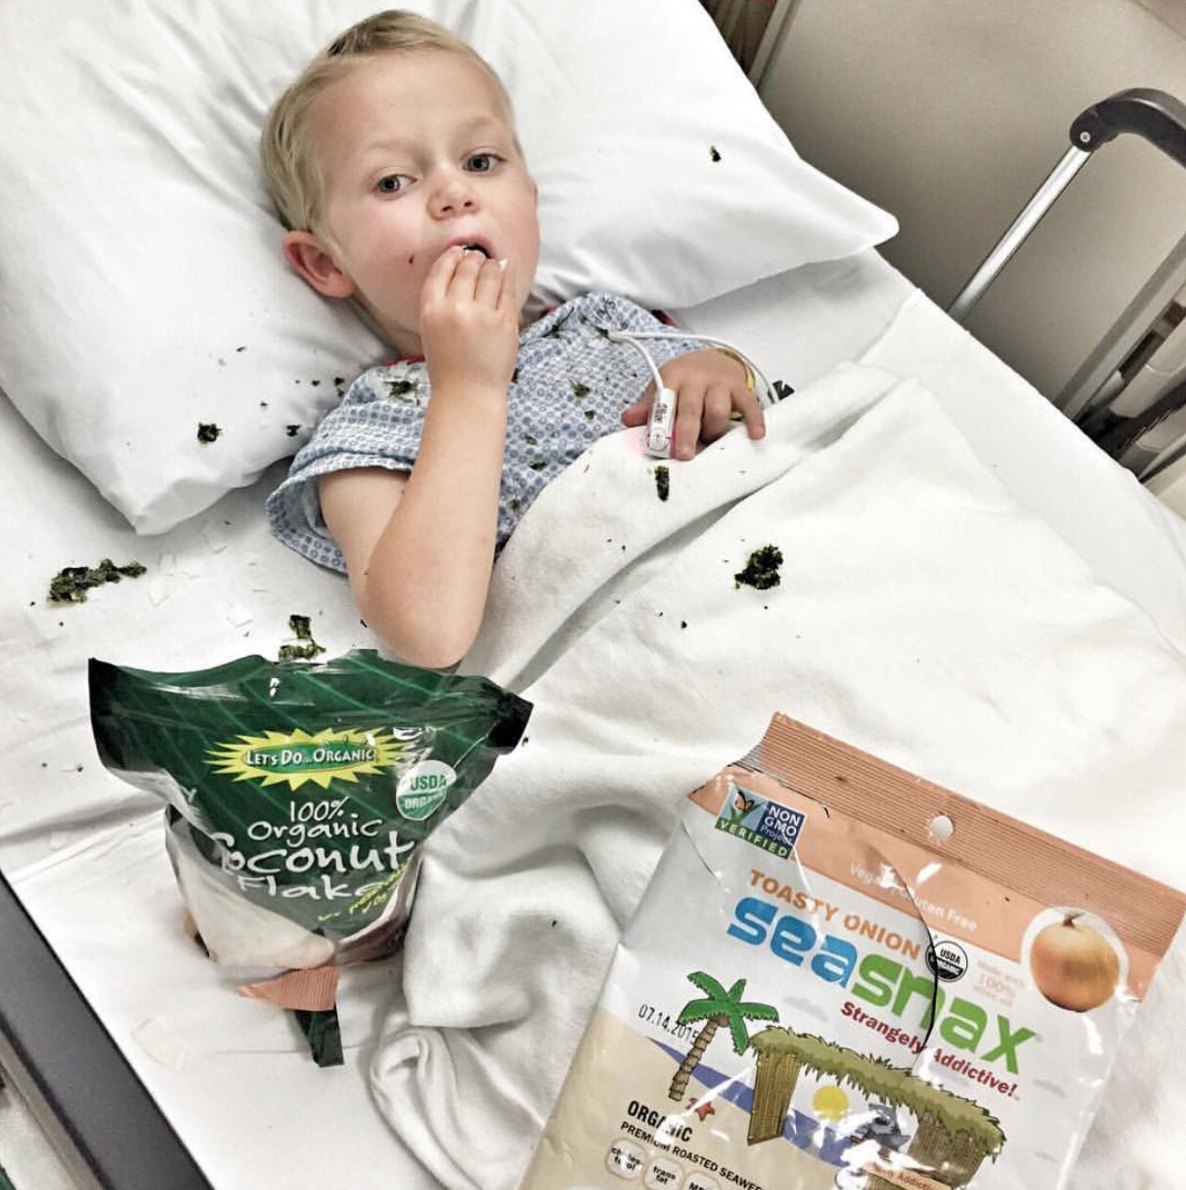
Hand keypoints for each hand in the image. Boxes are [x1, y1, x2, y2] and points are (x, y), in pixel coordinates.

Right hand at [419, 246, 519, 392]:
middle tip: (479, 258)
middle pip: (467, 267)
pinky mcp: (504, 322)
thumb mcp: (431, 329)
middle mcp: (455, 308)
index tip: (459, 251)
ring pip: (490, 274)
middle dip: (474, 259)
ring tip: (492, 266)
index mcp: (431, 309)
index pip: (442, 268)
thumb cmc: (448, 364)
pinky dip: (506, 279)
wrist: (468, 393)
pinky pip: (507, 290)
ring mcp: (482, 314)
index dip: (452, 255)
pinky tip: (505, 276)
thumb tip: (461, 263)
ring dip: (492, 266)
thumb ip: (441, 300)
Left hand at [620, 348, 764, 459]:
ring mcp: (720, 384)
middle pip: (691, 408)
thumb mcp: (661, 388)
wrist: (712, 359)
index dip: (661, 424)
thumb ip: (646, 406)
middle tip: (684, 455)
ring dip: (713, 430)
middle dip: (687, 432)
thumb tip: (628, 419)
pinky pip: (749, 405)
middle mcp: (697, 379)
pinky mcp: (740, 390)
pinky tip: (754, 435)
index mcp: (673, 379)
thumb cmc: (683, 381)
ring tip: (708, 439)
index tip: (659, 445)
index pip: (665, 402)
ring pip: (719, 409)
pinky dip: (754, 420)